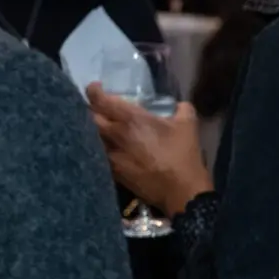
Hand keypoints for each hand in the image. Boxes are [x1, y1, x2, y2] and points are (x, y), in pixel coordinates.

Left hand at [85, 87, 213, 214]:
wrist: (180, 191)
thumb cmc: (183, 155)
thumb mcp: (188, 125)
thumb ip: (182, 109)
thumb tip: (178, 104)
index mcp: (131, 119)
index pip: (101, 101)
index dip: (93, 91)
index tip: (94, 87)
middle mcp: (114, 134)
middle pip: (90, 117)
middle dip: (90, 110)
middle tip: (97, 107)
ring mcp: (110, 154)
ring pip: (91, 136)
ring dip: (92, 129)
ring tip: (101, 126)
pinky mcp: (111, 171)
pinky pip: (98, 154)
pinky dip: (99, 147)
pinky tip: (108, 147)